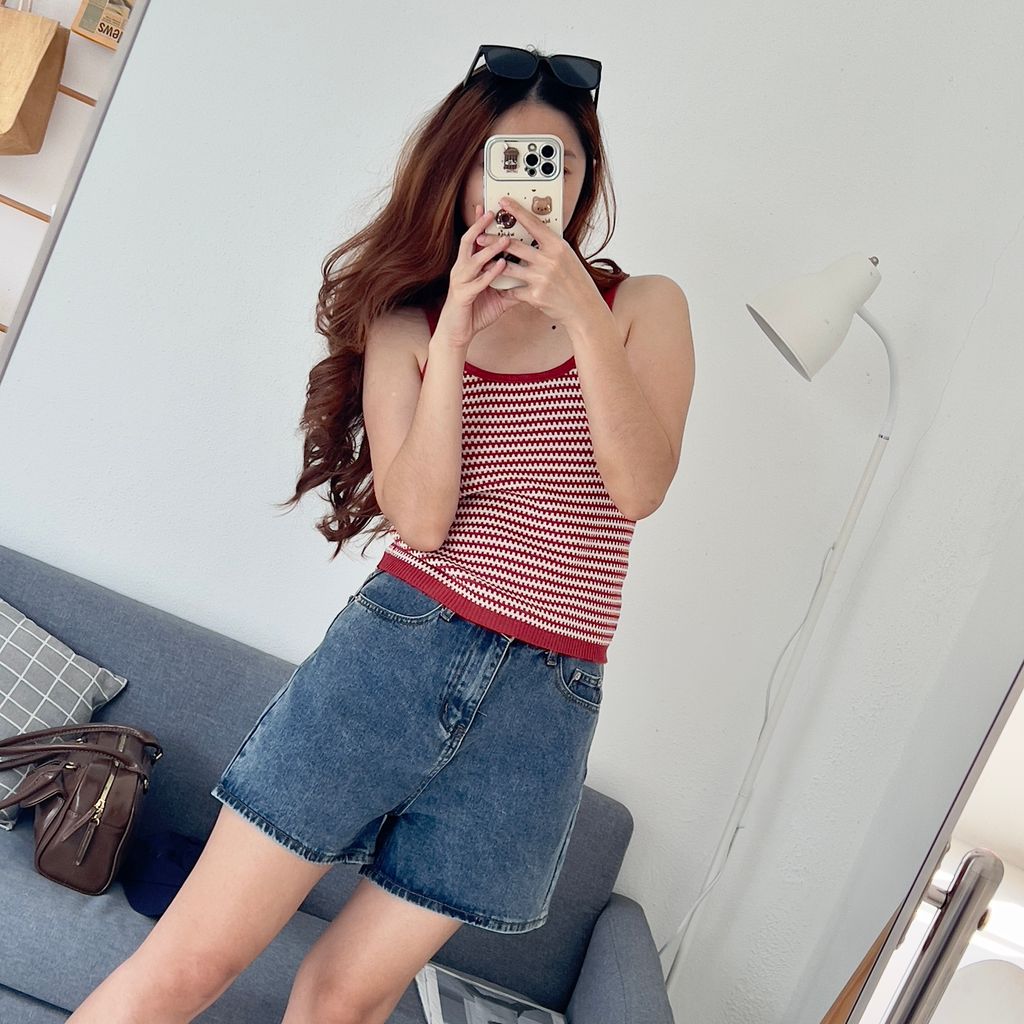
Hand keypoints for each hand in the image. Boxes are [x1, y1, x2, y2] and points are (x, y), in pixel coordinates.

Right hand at [436, 204, 521, 346]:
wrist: (457, 333)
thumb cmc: (475, 312)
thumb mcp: (498, 298)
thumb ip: (512, 287)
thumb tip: (531, 281)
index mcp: (469, 266)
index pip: (474, 240)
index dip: (479, 224)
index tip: (489, 209)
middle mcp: (462, 270)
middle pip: (468, 242)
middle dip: (479, 226)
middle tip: (492, 213)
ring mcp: (460, 282)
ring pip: (473, 259)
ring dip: (490, 249)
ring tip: (505, 240)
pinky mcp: (462, 296)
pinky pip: (477, 282)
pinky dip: (489, 273)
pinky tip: (501, 266)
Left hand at [490, 196, 606, 328]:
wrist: (583, 307)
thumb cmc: (576, 281)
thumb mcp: (567, 257)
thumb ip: (550, 246)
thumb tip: (536, 232)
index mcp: (557, 246)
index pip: (533, 223)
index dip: (516, 211)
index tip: (503, 202)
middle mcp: (549, 260)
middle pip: (514, 245)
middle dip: (493, 240)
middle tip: (480, 236)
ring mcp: (541, 278)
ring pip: (509, 268)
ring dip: (493, 265)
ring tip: (482, 262)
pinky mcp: (535, 295)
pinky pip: (513, 290)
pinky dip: (505, 289)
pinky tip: (497, 287)